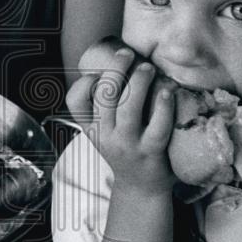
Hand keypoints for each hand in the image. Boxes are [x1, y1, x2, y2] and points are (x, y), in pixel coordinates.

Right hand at [67, 48, 175, 198]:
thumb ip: (106, 104)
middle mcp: (105, 135)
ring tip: (148, 67)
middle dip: (116, 69)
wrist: (141, 188)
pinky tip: (167, 92)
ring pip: (128, 109)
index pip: (74, 101)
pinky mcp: (151, 153)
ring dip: (139, 82)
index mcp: (91, 127)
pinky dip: (163, 107)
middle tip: (128, 53)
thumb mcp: (106, 130)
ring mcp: (127, 145)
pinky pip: (157, 127)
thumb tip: (121, 61)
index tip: (98, 71)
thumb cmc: (126, 149)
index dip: (84, 82)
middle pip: (105, 97)